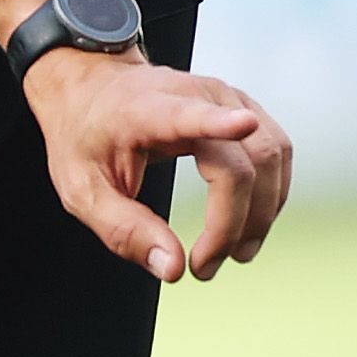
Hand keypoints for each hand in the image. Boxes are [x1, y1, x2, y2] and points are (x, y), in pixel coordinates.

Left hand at [23, 48, 292, 279]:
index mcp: (148, 109)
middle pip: (242, 162)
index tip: (244, 124)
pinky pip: (274, 153)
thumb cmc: (84, 138)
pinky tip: (249, 223)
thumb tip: (173, 268)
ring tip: (232, 254)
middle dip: (234, 224)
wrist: (93, 87)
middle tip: (205, 268)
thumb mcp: (83, 190)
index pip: (188, 115)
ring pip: (270, 158)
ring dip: (260, 213)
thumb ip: (124, 230)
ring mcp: (228, 97)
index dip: (220, 122)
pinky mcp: (245, 105)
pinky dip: (268, 193)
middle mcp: (198, 95)